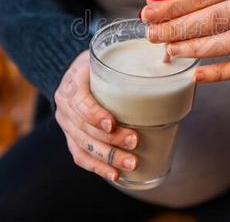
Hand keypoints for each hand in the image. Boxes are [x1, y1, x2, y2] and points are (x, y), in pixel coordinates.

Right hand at [54, 50, 138, 181]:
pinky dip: (98, 167)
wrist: (81, 72)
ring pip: (83, 145)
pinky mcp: (72, 137)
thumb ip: (128, 59)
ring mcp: (66, 123)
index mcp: (73, 82)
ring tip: (132, 162)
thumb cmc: (102, 64)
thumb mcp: (109, 55)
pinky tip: (116, 174)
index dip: (93, 114)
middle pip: (83, 128)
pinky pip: (80, 156)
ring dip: (108, 157)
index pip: (78, 101)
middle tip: (135, 141)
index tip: (112, 123)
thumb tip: (165, 57)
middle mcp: (64, 105)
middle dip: (110, 139)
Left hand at [141, 0, 229, 82]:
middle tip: (154, 35)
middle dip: (178, 29)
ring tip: (170, 50)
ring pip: (226, 43)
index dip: (172, 6)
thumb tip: (152, 7)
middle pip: (212, 19)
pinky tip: (195, 75)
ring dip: (194, 49)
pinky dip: (217, 74)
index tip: (148, 15)